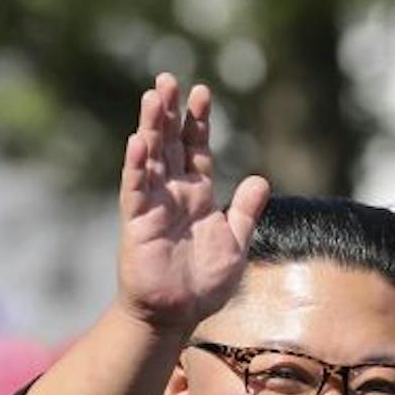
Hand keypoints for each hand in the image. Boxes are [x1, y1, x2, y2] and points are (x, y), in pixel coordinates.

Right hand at [114, 73, 268, 334]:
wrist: (176, 315)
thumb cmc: (202, 285)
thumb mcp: (235, 244)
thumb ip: (246, 212)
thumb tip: (259, 179)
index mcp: (198, 196)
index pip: (196, 149)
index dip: (198, 121)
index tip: (201, 91)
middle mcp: (173, 194)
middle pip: (170, 144)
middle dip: (169, 112)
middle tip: (168, 79)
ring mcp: (153, 206)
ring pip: (151, 158)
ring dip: (150, 127)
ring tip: (152, 96)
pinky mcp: (137, 223)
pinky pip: (135, 189)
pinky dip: (136, 166)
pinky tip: (137, 141)